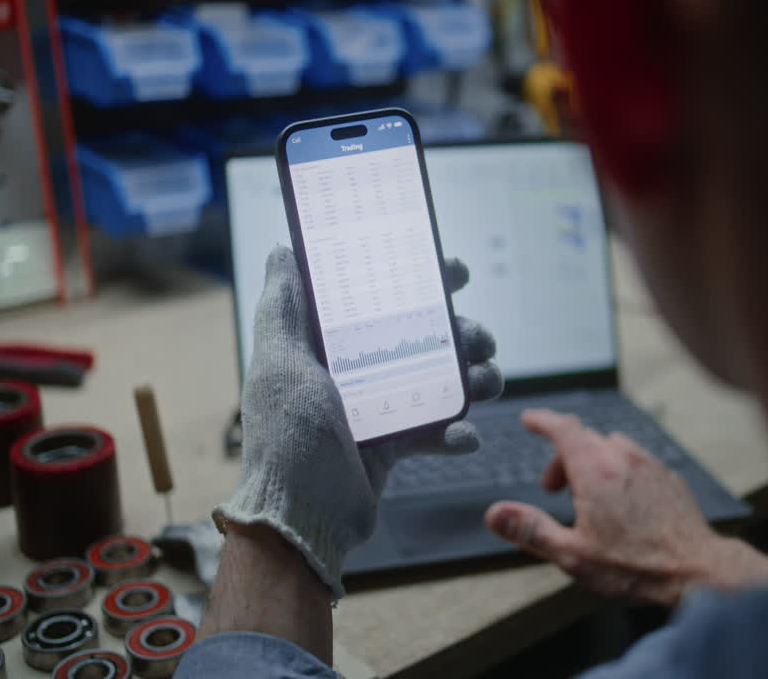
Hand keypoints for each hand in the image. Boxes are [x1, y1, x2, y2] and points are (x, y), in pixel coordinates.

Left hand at [216, 247, 501, 597]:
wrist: (303, 518)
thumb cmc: (288, 437)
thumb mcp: (280, 363)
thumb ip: (283, 307)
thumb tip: (282, 249)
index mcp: (327, 345)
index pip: (378, 298)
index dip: (419, 280)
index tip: (454, 271)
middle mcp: (354, 371)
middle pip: (421, 336)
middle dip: (461, 333)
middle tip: (482, 337)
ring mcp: (378, 408)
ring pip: (439, 380)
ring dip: (471, 378)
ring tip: (488, 382)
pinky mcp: (393, 445)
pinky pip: (436, 430)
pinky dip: (456, 431)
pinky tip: (465, 434)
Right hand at [485, 409, 767, 604]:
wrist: (698, 571)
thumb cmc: (637, 567)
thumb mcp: (573, 555)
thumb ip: (531, 529)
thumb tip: (495, 514)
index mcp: (596, 470)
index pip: (562, 429)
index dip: (542, 421)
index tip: (530, 420)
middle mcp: (623, 457)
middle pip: (584, 439)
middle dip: (562, 457)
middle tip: (553, 490)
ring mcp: (650, 464)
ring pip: (611, 447)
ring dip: (592, 462)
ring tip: (588, 499)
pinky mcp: (669, 476)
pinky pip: (635, 460)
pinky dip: (619, 470)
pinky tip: (621, 503)